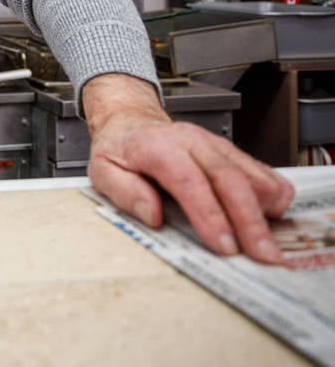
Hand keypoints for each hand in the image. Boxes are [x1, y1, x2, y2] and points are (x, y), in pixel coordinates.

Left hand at [82, 73, 294, 263]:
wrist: (131, 121)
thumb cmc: (120, 149)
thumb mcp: (103, 170)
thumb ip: (124, 193)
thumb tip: (151, 214)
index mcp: (157, 146)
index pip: (189, 181)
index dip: (210, 214)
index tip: (223, 244)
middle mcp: (193, 142)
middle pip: (231, 179)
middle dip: (250, 221)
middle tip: (262, 254)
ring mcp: (216, 145)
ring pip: (253, 175)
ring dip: (266, 212)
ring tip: (268, 245)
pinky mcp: (232, 152)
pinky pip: (263, 172)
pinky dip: (272, 197)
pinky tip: (267, 219)